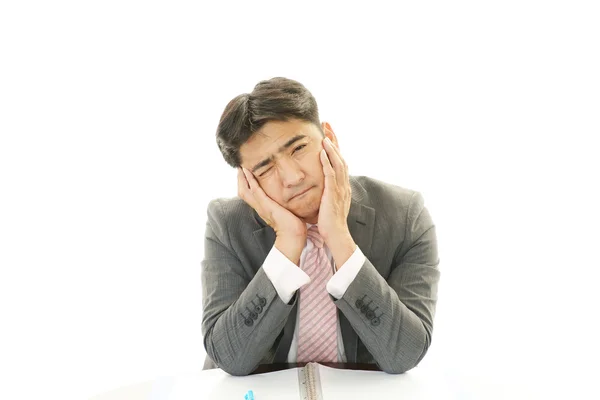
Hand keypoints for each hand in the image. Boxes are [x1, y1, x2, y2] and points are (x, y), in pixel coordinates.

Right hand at [238, 167, 305, 263]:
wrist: (293, 236)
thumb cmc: (293, 226)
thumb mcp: (286, 212)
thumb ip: (284, 205)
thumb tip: (291, 200)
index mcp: (263, 209)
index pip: (250, 195)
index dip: (245, 184)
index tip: (244, 173)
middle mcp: (259, 207)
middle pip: (243, 192)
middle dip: (240, 180)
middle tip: (239, 167)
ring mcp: (261, 206)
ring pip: (245, 190)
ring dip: (242, 178)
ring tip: (241, 166)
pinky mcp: (266, 205)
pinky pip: (255, 190)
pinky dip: (250, 180)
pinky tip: (248, 171)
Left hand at [317, 137, 355, 266]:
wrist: (335, 235)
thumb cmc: (330, 221)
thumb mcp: (329, 201)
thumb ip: (327, 190)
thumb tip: (321, 182)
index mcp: (342, 184)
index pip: (339, 160)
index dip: (334, 145)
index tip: (328, 132)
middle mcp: (344, 183)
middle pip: (340, 156)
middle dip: (334, 139)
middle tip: (327, 124)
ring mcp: (340, 188)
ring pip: (338, 163)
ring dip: (332, 147)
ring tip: (325, 134)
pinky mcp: (333, 194)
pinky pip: (331, 174)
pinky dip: (328, 162)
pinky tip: (323, 152)